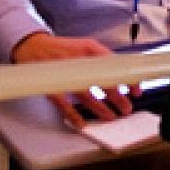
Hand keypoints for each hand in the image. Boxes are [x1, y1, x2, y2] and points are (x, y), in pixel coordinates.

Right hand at [10, 32, 133, 127]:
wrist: (34, 46)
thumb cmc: (62, 49)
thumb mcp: (85, 47)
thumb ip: (101, 60)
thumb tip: (120, 76)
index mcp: (90, 48)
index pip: (115, 65)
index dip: (127, 79)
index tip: (136, 91)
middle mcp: (78, 59)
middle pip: (103, 81)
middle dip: (118, 97)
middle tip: (126, 108)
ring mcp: (64, 73)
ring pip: (86, 95)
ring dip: (100, 108)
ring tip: (111, 117)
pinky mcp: (51, 85)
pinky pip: (64, 104)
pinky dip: (74, 115)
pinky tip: (82, 123)